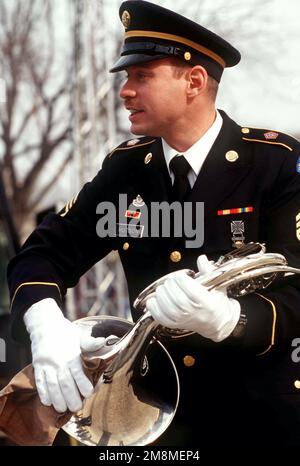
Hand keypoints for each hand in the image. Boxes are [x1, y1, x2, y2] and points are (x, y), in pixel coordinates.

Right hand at [24, 298, 105, 412]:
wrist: (44, 324)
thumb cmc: (65, 332)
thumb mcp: (79, 335)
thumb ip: (90, 343)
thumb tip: (104, 341)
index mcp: (70, 353)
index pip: (77, 371)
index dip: (83, 383)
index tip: (89, 393)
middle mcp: (58, 360)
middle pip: (64, 382)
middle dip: (71, 397)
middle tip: (77, 407)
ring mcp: (46, 364)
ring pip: (51, 384)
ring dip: (57, 399)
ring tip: (62, 409)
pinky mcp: (37, 366)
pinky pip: (39, 381)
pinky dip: (43, 393)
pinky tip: (48, 402)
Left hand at [146, 255, 240, 341]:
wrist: (216, 323)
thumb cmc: (216, 304)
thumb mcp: (217, 285)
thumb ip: (207, 271)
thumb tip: (202, 259)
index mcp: (205, 302)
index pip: (188, 287)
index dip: (181, 278)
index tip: (181, 276)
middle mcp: (193, 312)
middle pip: (175, 295)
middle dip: (170, 283)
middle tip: (172, 281)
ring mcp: (182, 319)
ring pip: (166, 304)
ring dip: (161, 292)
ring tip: (165, 288)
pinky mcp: (174, 324)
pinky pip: (159, 316)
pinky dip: (153, 306)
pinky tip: (155, 299)